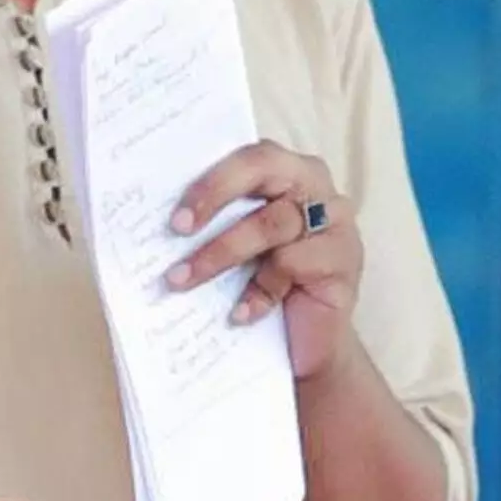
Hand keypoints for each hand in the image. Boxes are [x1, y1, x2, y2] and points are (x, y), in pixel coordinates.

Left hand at [165, 140, 363, 380]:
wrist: (309, 344)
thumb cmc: (266, 284)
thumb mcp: (238, 246)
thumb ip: (215, 221)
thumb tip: (157, 219)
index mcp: (287, 170)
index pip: (249, 156)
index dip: (211, 178)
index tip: (174, 215)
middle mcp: (316, 186)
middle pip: (266, 170)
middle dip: (215, 194)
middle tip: (177, 229)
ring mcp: (335, 223)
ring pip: (271, 224)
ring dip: (220, 254)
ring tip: (182, 280)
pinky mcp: (344, 262)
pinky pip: (292, 265)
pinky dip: (258, 292)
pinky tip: (237, 314)